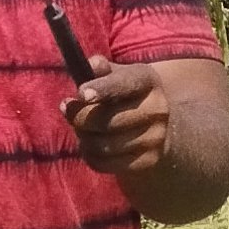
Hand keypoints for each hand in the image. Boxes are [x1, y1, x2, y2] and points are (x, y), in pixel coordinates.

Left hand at [63, 56, 228, 224]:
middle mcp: (157, 108)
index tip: (81, 94)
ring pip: (103, 144)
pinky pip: (105, 163)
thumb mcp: (117, 76)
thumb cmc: (126, 96)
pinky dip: (89, 155)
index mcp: (148, 80)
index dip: (102, 89)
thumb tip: (92, 65)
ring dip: (83, 137)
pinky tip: (90, 145)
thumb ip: (101, 69)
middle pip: (107, 119)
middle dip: (79, 117)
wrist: (160, 128)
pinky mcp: (149, 160)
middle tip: (68, 111)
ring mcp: (156, 136)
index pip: (124, 83)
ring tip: (82, 129)